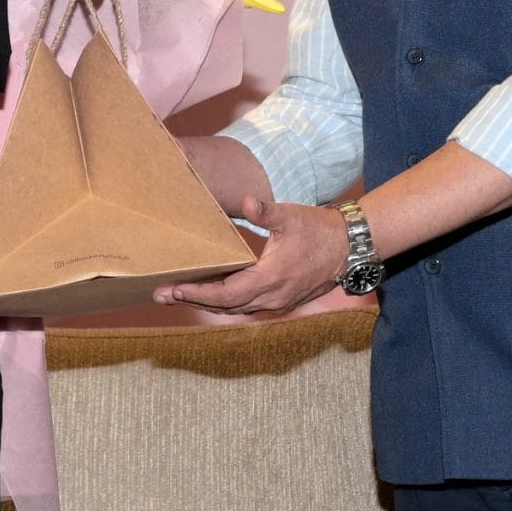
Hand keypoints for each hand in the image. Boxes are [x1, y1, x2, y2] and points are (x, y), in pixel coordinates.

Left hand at [155, 195, 348, 315]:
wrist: (351, 247)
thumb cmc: (319, 229)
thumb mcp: (291, 216)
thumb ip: (266, 211)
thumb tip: (246, 201)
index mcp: (271, 278)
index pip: (226, 293)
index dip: (198, 293)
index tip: (174, 290)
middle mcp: (273, 297)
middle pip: (225, 306)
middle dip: (192, 300)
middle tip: (161, 295)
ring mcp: (279, 302)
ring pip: (236, 309)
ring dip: (207, 303)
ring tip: (178, 296)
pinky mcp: (283, 301)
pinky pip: (248, 306)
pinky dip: (226, 302)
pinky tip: (210, 293)